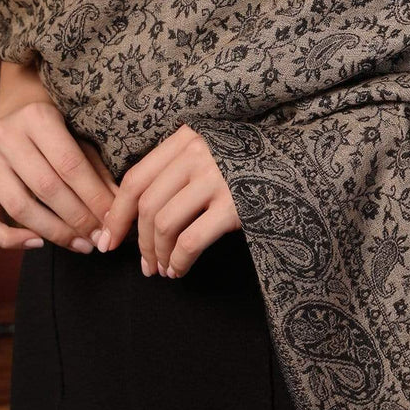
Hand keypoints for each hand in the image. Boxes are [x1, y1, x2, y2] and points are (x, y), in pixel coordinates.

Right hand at [0, 98, 119, 251]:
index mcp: (36, 117)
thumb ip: (97, 170)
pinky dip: (8, 239)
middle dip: (78, 219)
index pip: (70, 165)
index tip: (113, 221)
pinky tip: (36, 243)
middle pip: (46, 188)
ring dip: (54, 233)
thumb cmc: (56, 128)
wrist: (15, 111)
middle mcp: (4, 135)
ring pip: (19, 208)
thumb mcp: (79, 137)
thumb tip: (117, 210)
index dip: (94, 197)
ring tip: (80, 244)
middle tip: (100, 239)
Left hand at [95, 124, 240, 277]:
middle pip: (146, 204)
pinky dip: (178, 261)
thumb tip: (130, 214)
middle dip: (137, 241)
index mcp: (185, 139)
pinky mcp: (234, 206)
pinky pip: (190, 241)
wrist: (301, 164)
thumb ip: (174, 171)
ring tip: (162, 269)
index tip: (108, 238)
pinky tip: (179, 270)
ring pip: (163, 224)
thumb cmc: (247, 164)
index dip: (117, 213)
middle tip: (142, 265)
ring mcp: (217, 178)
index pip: (135, 178)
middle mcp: (197, 153)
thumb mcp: (208, 154)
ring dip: (156, 254)